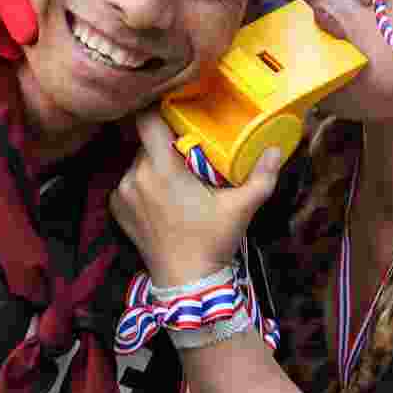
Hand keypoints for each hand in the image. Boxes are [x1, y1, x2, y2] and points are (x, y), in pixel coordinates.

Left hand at [110, 108, 281, 286]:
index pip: (147, 120)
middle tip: (189, 155)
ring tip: (177, 182)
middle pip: (147, 142)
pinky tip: (162, 199)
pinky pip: (129, 182)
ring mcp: (123, 193)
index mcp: (163, 168)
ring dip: (155, 165)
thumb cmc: (212, 241)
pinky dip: (143, 184)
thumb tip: (275, 149)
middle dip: (166, 145)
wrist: (186, 282)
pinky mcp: (116, 208)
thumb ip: (261, 176)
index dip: (158, 109)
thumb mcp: (241, 208)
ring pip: (138, 162)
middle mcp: (136, 176)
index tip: (175, 112)